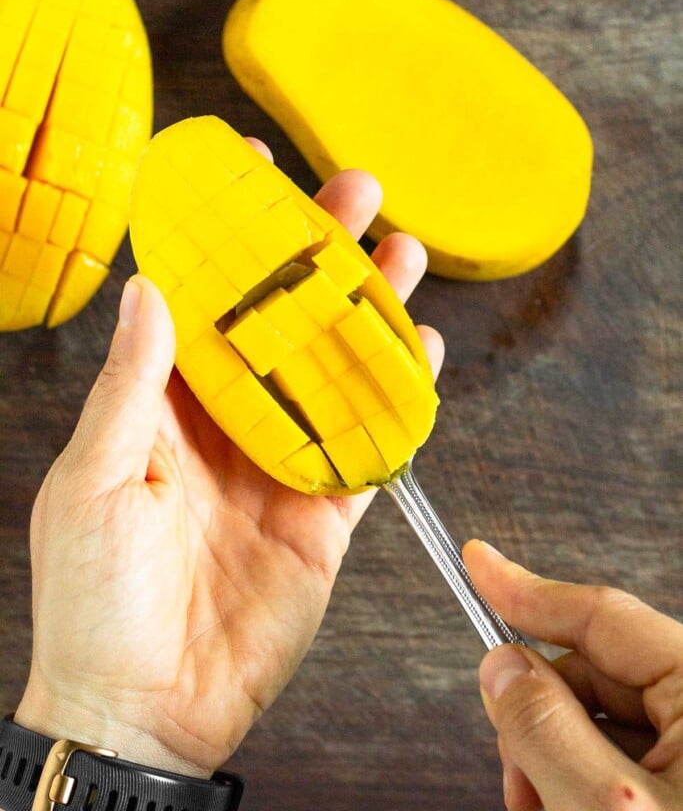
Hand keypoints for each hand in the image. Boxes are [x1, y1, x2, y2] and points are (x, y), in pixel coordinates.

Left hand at [15, 153, 443, 777]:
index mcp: (162, 404)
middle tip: (357, 195)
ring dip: (368, 313)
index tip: (251, 173)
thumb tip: (149, 289)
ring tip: (402, 256)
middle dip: (319, 255)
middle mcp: (225, 423)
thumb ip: (132, 385)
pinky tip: (421, 353)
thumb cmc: (90, 598)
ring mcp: (278, 464)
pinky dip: (398, 401)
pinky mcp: (322, 513)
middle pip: (282, 321)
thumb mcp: (93, 479)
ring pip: (333, 370)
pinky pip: (367, 447)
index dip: (227, 235)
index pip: (202, 298)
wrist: (142, 709)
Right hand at [463, 540, 682, 810]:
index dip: (527, 591)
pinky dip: (576, 783)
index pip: (601, 614)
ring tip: (542, 810)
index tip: (476, 563)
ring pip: (596, 722)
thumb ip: (547, 729)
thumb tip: (502, 666)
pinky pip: (616, 761)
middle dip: (537, 717)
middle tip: (516, 774)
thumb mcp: (607, 807)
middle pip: (591, 675)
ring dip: (550, 759)